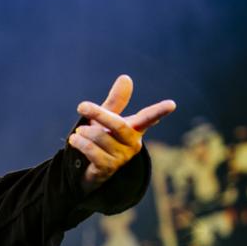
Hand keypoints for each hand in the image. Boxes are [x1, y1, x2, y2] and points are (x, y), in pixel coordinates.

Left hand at [68, 74, 174, 191]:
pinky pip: (92, 151)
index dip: (159, 111)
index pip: (149, 118)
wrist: (91, 167)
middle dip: (99, 114)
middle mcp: (133, 143)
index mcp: (135, 128)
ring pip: (100, 137)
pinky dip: (80, 142)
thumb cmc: (103, 137)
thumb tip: (126, 77)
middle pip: (118, 125)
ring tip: (79, 131)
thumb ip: (116, 101)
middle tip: (81, 105)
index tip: (172, 104)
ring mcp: (122, 157)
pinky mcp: (108, 168)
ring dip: (84, 132)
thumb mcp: (108, 118)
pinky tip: (75, 140)